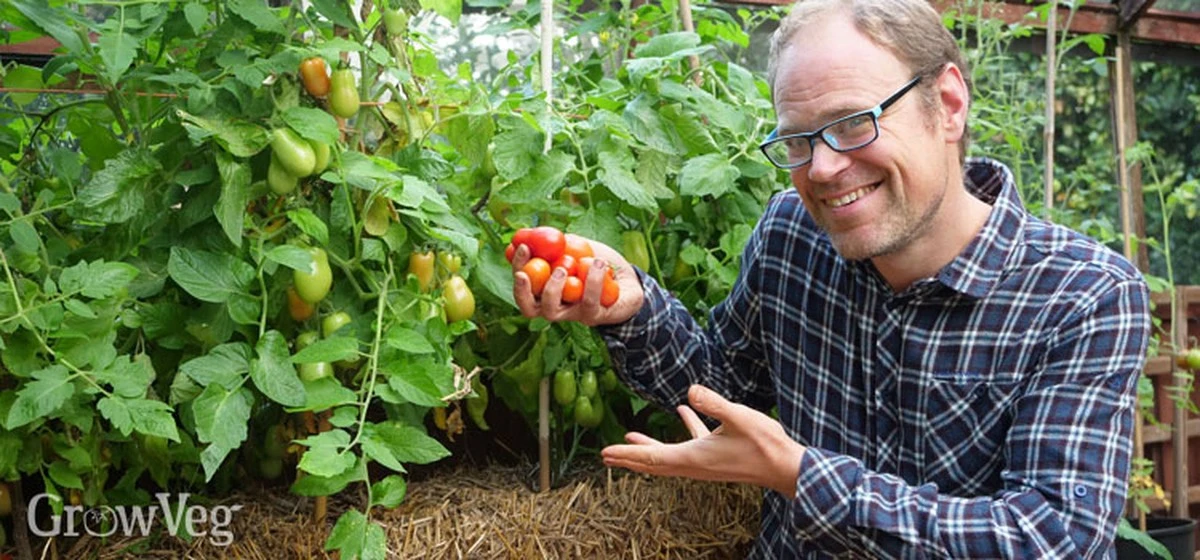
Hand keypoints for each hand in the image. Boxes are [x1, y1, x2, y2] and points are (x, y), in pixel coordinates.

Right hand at [512, 234, 643, 326]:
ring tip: (564, 266)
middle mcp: (556, 306)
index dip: (517, 267)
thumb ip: (556, 241)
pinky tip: (597, 262)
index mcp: (546, 289)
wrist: (630, 279)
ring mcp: (574, 314)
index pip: (523, 284)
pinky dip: (592, 281)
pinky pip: (588, 302)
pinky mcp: (594, 316)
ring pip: (552, 312)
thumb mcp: (577, 246)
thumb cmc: (598, 263)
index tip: (522, 247)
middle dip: (522, 289)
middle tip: (526, 271)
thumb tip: (531, 231)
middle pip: (528, 307)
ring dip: (553, 288)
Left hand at [601, 384, 805, 496]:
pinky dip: (681, 430)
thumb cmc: (764, 444)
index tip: (605, 454)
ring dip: (648, 448)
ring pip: (668, 456)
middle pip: (653, 462)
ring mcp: (705, 462)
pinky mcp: (715, 457)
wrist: (785, 467)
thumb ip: (714, 403)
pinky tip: (683, 411)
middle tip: (606, 456)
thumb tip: (690, 390)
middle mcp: (695, 464)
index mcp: (694, 457)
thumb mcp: (738, 417)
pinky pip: (690, 445)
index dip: (627, 454)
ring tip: (631, 438)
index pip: (652, 457)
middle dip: (629, 458)